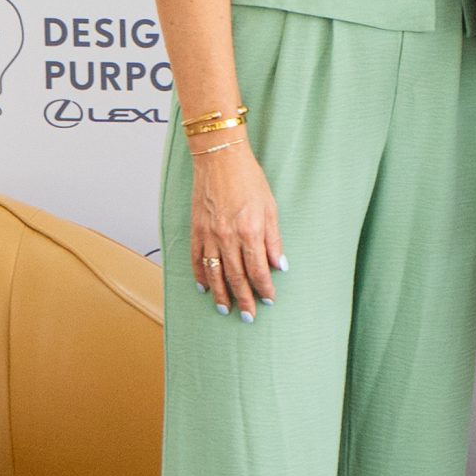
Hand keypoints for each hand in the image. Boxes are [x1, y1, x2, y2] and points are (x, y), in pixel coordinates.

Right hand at [189, 140, 283, 321]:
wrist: (220, 158)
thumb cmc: (249, 179)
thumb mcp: (271, 207)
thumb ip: (273, 239)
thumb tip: (279, 264)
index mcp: (250, 231)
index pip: (258, 270)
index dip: (264, 288)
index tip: (269, 300)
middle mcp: (228, 237)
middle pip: (236, 277)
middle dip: (244, 299)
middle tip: (248, 317)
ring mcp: (210, 235)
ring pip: (215, 273)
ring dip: (221, 294)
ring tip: (226, 309)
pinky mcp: (196, 230)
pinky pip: (197, 259)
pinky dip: (200, 275)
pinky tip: (204, 287)